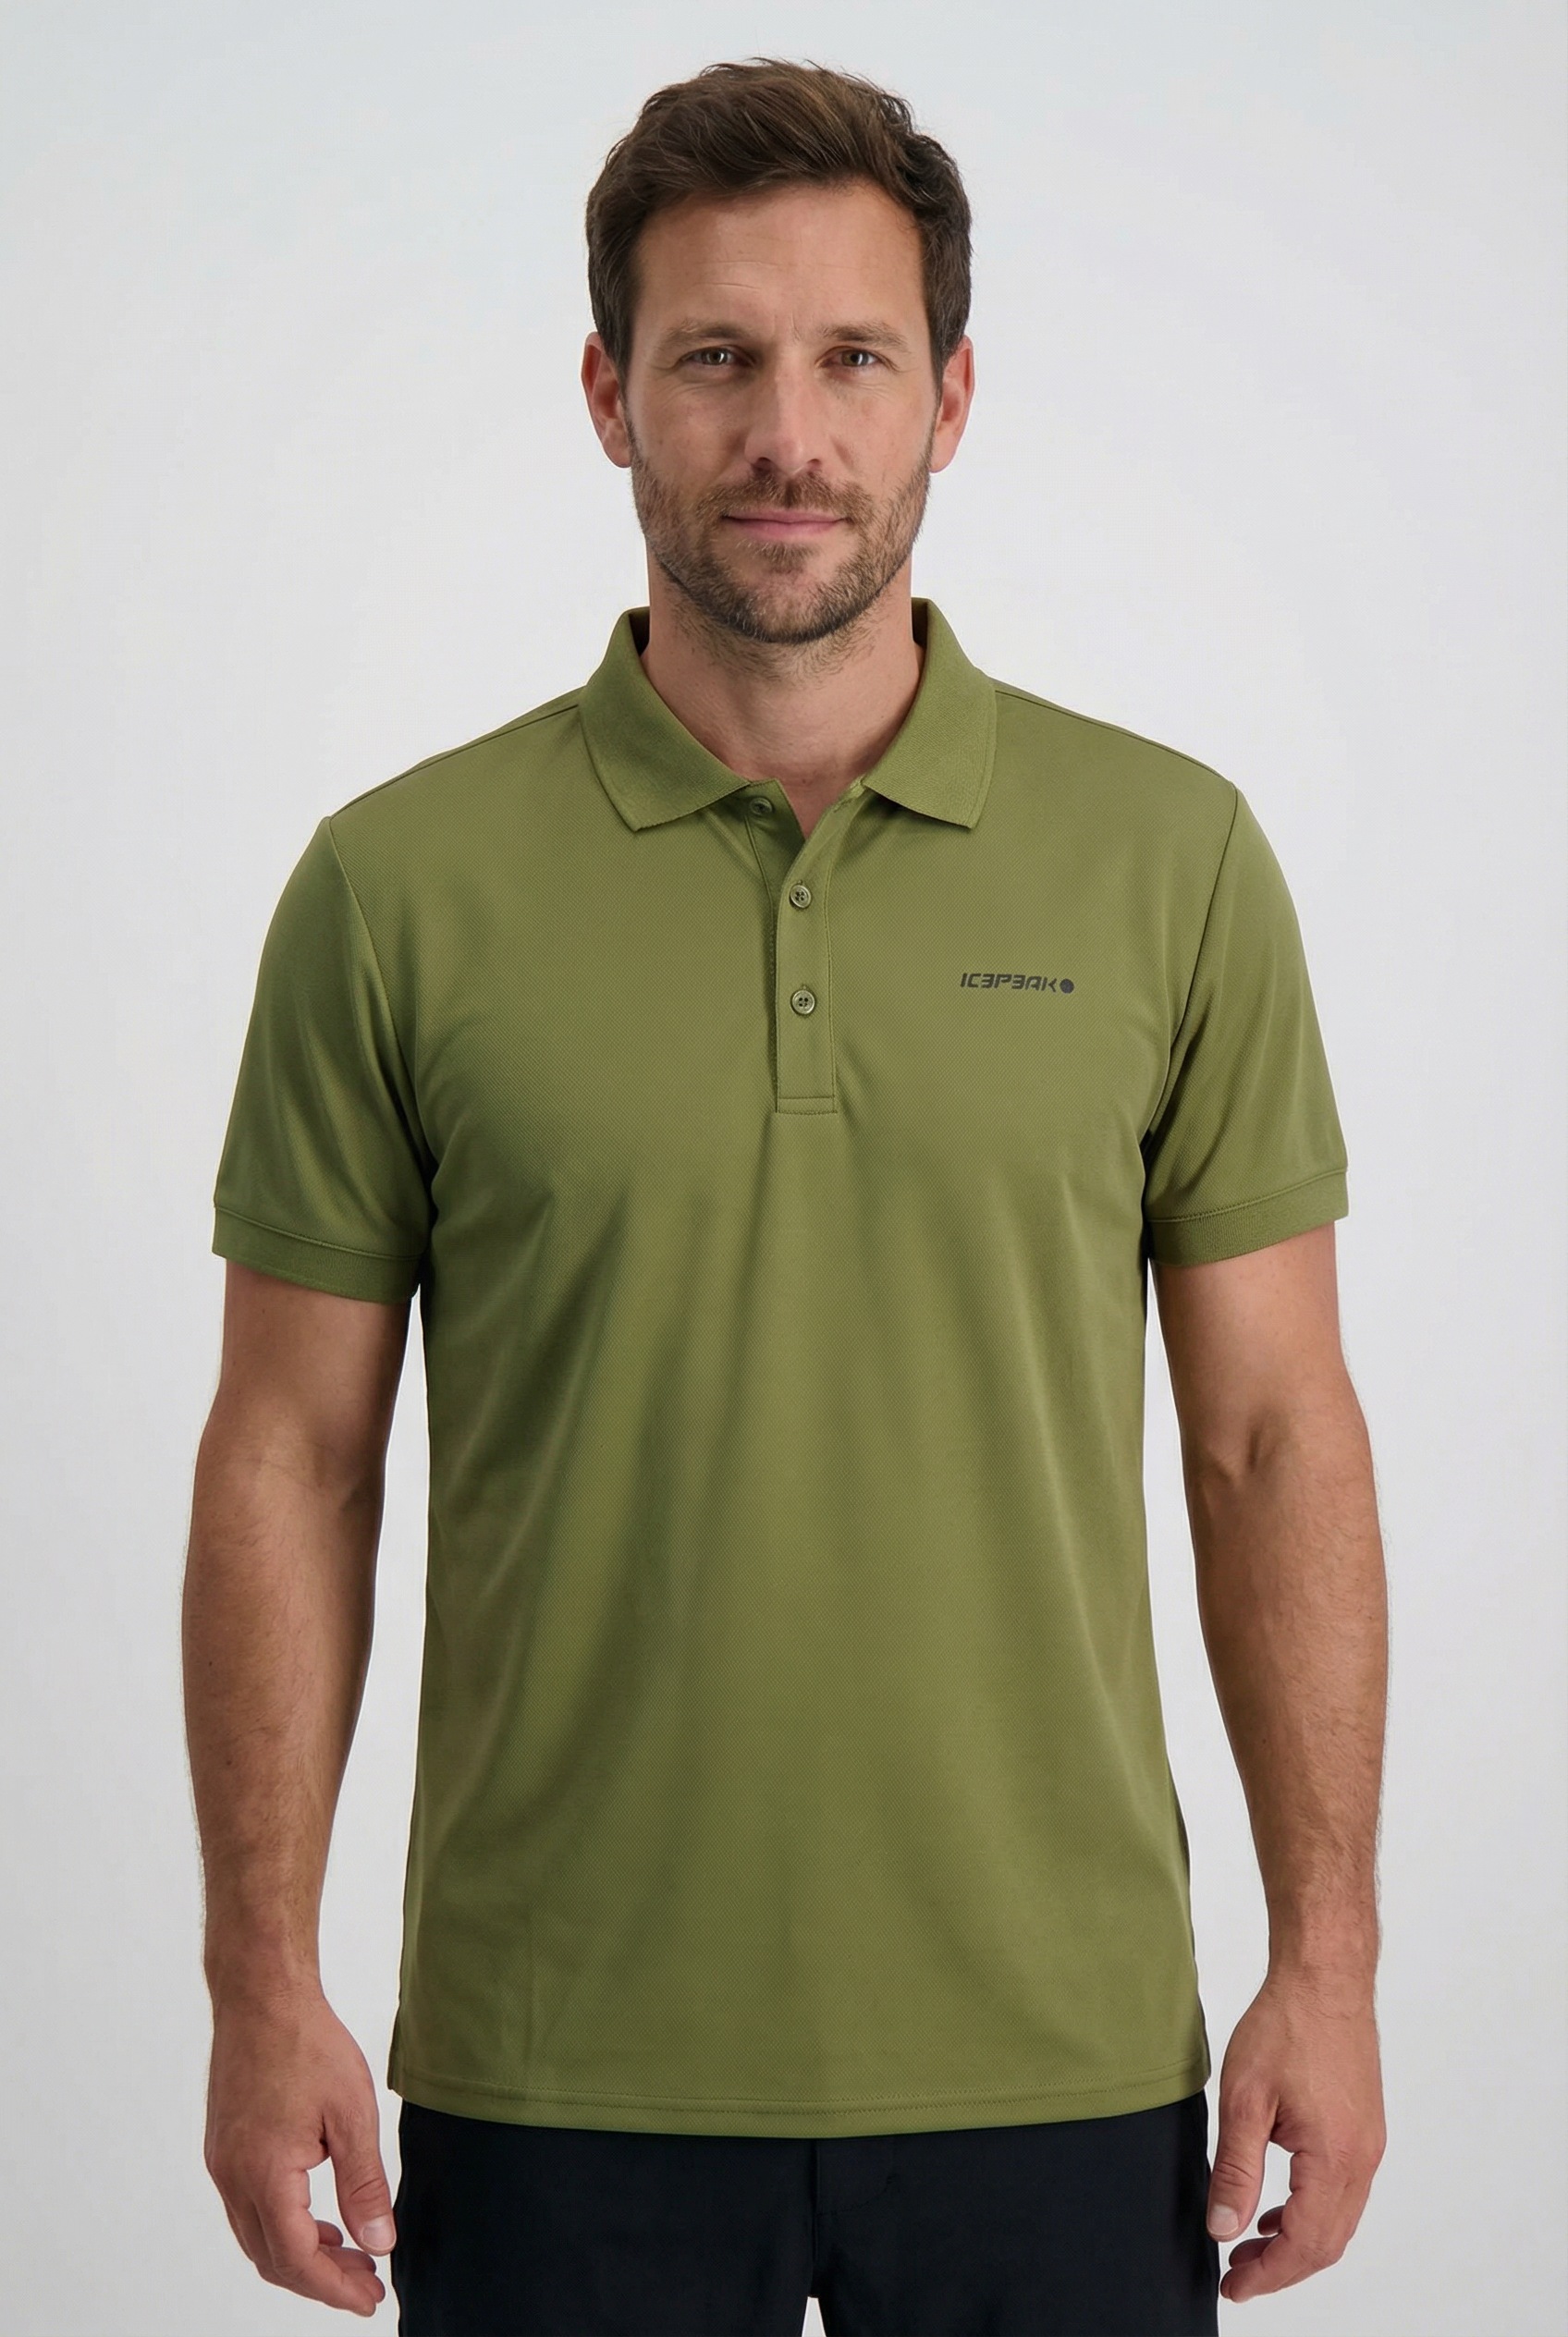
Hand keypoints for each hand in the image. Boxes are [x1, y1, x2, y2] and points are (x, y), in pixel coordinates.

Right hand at [203, 1986, 396, 2316]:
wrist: (261, 1995)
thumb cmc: (308, 2043)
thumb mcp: (352, 2114)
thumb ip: (364, 2185)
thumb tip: (380, 2244)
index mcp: (263, 2174)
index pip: (296, 2260)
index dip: (334, 2288)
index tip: (371, 2299)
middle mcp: (232, 2178)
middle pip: (272, 2259)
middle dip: (321, 2280)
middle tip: (368, 2284)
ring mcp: (222, 2164)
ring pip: (257, 2238)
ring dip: (301, 2256)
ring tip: (351, 2255)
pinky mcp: (223, 2148)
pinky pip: (249, 2210)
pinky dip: (283, 2228)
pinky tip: (318, 2219)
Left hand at [1206, 1968, 1385, 2304]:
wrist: (1324, 1978)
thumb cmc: (1286, 2026)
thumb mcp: (1244, 2099)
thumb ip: (1235, 2170)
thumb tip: (1224, 2229)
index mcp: (1336, 2158)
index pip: (1305, 2244)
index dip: (1268, 2275)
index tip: (1233, 2286)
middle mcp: (1362, 2159)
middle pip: (1327, 2243)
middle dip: (1282, 2268)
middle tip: (1237, 2275)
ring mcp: (1369, 2144)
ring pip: (1338, 2220)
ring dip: (1297, 2242)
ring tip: (1249, 2247)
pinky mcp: (1364, 2128)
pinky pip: (1343, 2191)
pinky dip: (1311, 2211)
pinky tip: (1278, 2208)